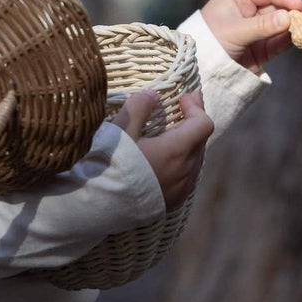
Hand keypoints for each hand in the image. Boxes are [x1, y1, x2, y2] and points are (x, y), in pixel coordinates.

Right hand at [116, 87, 213, 211]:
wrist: (98, 206)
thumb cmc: (109, 167)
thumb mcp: (121, 130)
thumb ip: (139, 107)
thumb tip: (152, 95)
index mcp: (176, 151)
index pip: (203, 124)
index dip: (196, 107)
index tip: (183, 97)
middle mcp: (185, 171)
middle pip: (200, 141)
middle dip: (193, 122)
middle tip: (183, 108)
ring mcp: (181, 190)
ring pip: (195, 160)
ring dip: (189, 144)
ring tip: (174, 134)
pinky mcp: (172, 202)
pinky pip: (187, 177)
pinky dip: (183, 163)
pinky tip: (168, 161)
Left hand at [202, 0, 301, 71]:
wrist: (198, 72)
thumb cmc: (209, 43)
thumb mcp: (234, 32)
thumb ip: (261, 26)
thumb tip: (288, 19)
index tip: (298, 5)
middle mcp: (249, 11)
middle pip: (278, 7)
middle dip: (294, 12)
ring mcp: (256, 30)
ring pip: (282, 25)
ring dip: (295, 27)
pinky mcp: (261, 49)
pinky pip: (279, 41)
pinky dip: (290, 40)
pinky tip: (299, 40)